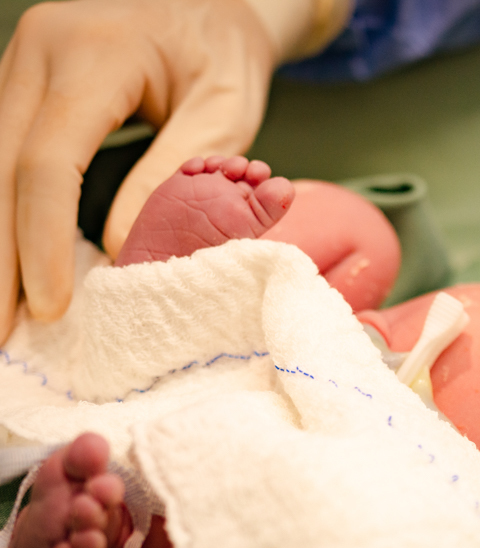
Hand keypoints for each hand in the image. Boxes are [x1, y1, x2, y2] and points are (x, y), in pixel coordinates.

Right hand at [0, 0, 277, 339]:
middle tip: (2, 334)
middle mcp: (37, 52)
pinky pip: (1, 153)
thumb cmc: (224, 50)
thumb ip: (178, 174)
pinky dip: (5, 210)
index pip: (49, 161)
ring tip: (2, 311)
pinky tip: (10, 260)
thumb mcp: (225, 108)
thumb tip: (124, 248)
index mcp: (91, 54)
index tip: (52, 305)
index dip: (45, 241)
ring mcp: (20, 64)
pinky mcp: (22, 84)